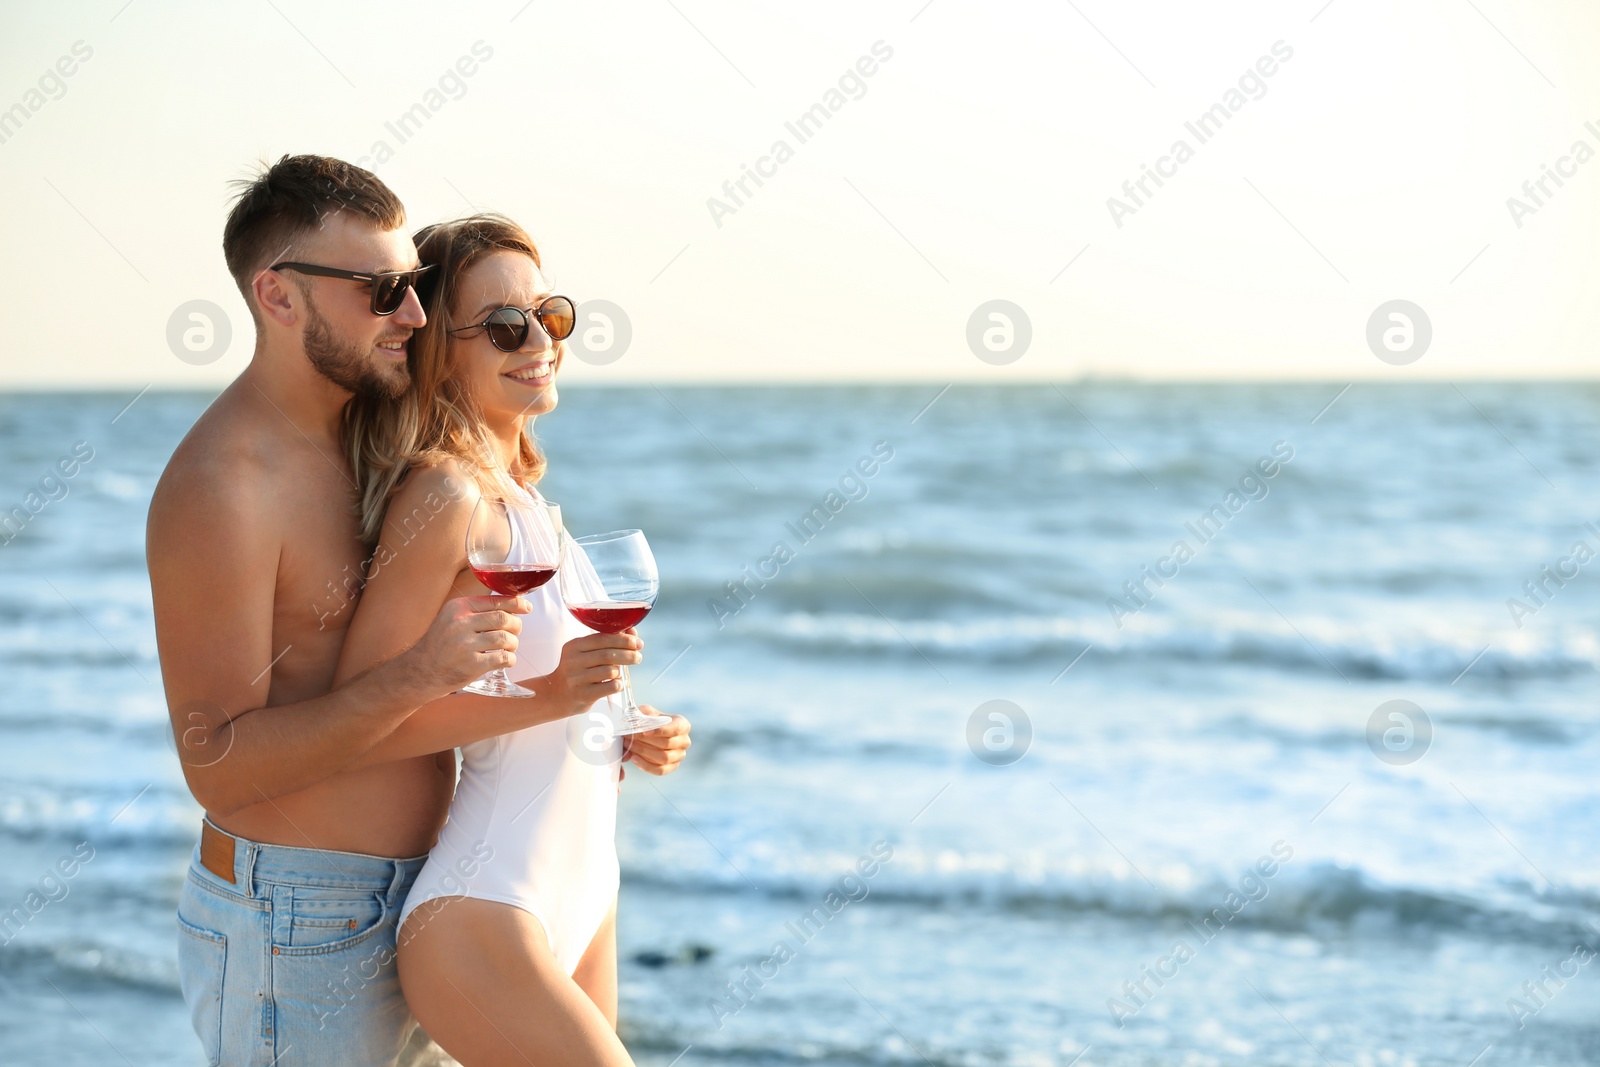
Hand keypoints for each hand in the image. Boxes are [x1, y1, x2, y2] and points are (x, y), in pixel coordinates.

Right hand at [406, 595, 529, 696]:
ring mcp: (465, 645)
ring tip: (509, 647)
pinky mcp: (471, 665)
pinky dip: (510, 659)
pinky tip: (506, 660)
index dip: (516, 603)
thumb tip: (511, 604)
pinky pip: (503, 658)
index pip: (494, 600)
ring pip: (505, 638)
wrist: (421, 671)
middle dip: (516, 625)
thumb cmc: (441, 644)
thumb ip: (475, 611)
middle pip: (503, 618)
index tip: (526, 607)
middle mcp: (460, 623)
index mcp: (457, 608)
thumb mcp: (451, 619)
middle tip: (515, 632)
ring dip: (513, 643)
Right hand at [533, 632, 642, 719]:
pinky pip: (610, 687)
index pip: (603, 638)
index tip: (638, 643)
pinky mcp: (583, 695)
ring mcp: (576, 679)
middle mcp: (573, 661)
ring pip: (610, 671)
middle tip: (638, 657)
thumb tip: (633, 632)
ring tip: (619, 673)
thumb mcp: (585, 653)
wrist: (556, 695)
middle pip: (608, 655)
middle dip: (628, 655)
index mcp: (574, 646)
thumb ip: (606, 642)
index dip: (624, 640)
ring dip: (620, 671)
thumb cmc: (577, 671)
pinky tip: (616, 684)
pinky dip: (618, 684)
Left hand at [621, 710, 690, 776]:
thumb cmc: (651, 721)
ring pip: (664, 758)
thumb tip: (636, 722)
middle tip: (628, 736)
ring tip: (629, 745)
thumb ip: (643, 715)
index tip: (644, 732)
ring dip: (643, 752)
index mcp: (683, 725)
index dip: (660, 731)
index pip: (675, 729)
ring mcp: (680, 756)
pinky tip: (634, 757)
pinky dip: (645, 765)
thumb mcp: (647, 712)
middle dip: (645, 741)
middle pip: (667, 744)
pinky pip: (660, 770)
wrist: (652, 733)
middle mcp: (684, 741)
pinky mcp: (672, 767)